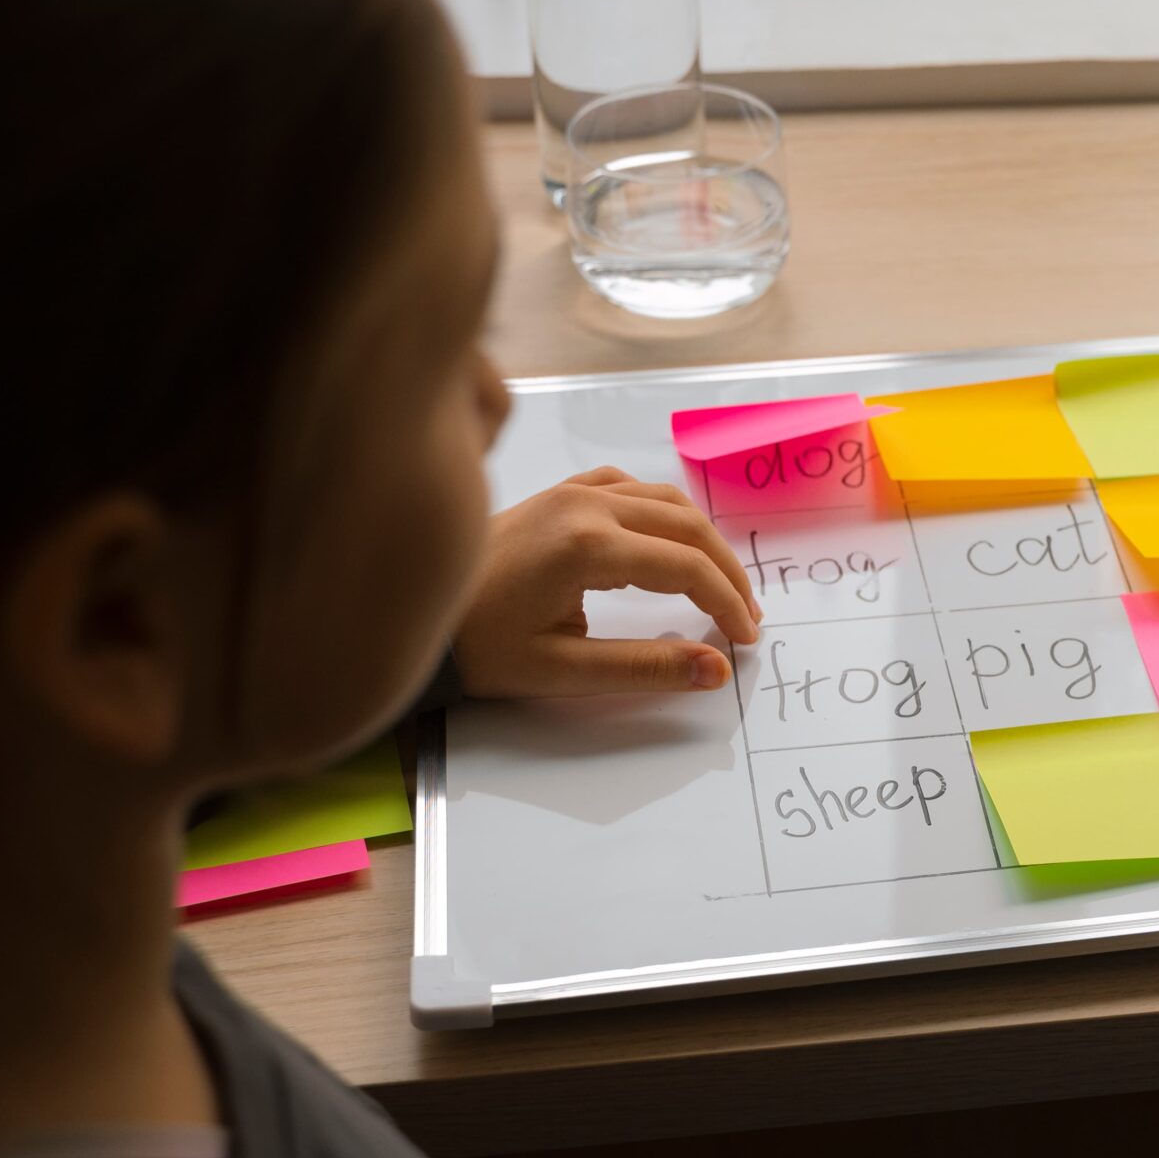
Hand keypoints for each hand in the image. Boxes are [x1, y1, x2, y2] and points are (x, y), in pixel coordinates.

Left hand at [454, 467, 761, 697]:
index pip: (686, 568)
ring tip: (719, 585)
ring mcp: (571, 491)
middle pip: (687, 526)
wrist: (412, 613)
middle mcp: (585, 505)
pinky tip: (669, 543)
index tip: (745, 641)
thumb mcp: (561, 670)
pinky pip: (631, 487)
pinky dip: (664, 513)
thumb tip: (714, 670)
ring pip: (665, 500)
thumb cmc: (479, 647)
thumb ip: (644, 669)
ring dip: (702, 540)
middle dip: (726, 573)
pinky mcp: (559, 493)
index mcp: (586, 546)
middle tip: (747, 616)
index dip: (727, 604)